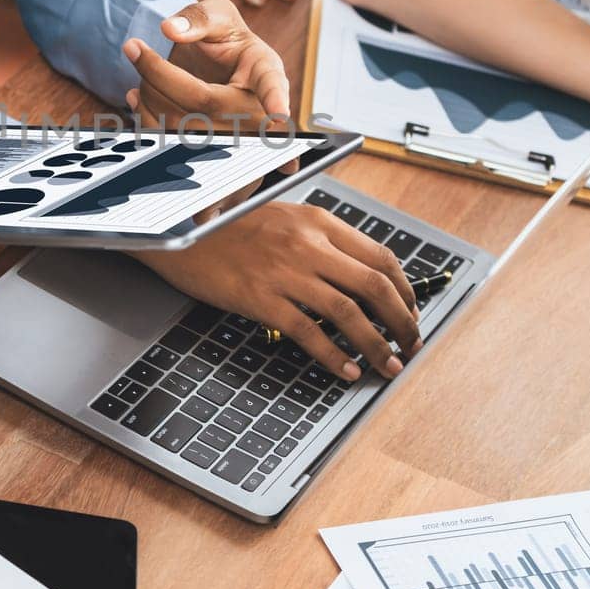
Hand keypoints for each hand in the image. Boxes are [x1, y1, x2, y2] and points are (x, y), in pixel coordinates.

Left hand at [122, 0, 289, 127]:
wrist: (216, 66)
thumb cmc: (225, 39)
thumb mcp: (218, 15)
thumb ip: (198, 17)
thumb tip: (170, 29)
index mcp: (264, 72)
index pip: (270, 85)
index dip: (275, 100)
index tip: (280, 115)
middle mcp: (253, 111)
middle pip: (201, 102)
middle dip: (156, 73)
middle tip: (133, 46)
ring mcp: (230, 136)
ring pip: (178, 124)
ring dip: (148, 92)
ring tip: (143, 68)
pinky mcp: (205, 149)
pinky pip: (166, 140)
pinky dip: (144, 115)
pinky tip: (139, 93)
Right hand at [137, 203, 420, 379]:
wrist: (178, 232)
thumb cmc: (228, 227)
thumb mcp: (282, 217)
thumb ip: (319, 238)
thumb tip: (358, 274)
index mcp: (318, 221)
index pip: (381, 257)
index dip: (405, 291)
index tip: (411, 313)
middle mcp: (308, 243)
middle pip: (374, 285)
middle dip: (403, 322)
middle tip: (410, 346)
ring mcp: (284, 271)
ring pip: (349, 312)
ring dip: (377, 344)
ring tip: (388, 366)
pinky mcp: (260, 297)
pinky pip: (308, 332)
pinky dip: (334, 356)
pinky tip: (346, 371)